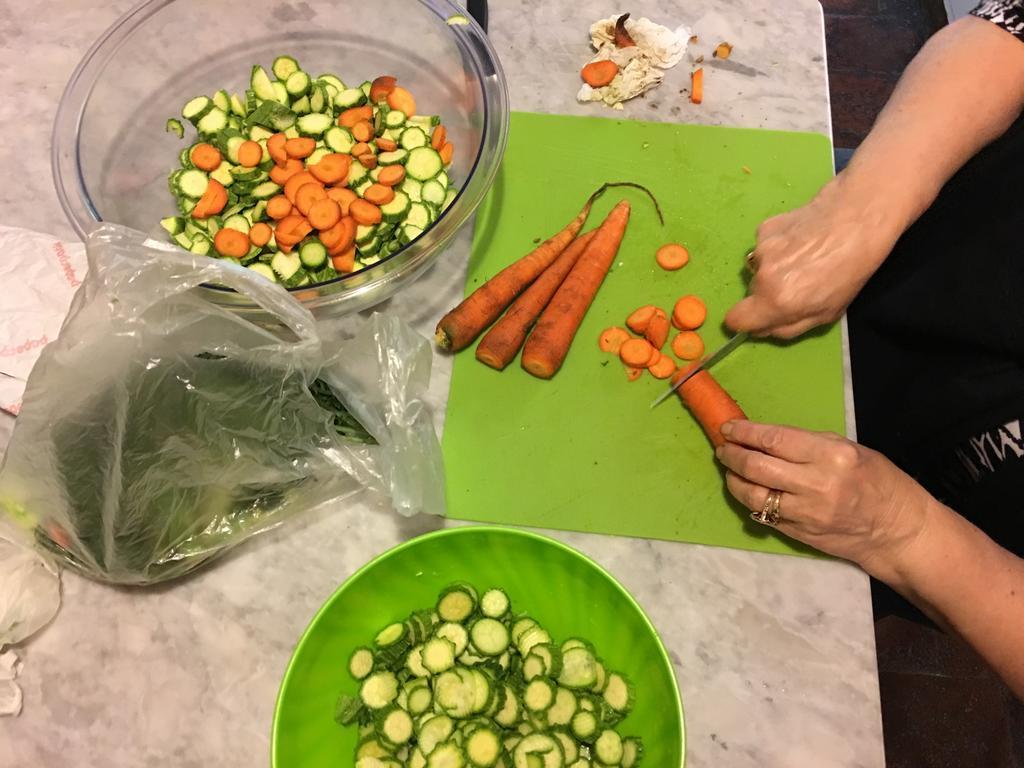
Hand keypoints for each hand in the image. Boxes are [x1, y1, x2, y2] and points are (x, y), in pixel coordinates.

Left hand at [714, 419, 928, 577]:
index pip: (774, 440)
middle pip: (757, 467)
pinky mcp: (799, 534)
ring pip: (753, 495)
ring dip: (734, 480)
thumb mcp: (850, 450)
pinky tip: (747, 490)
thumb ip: (809, 444)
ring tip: (730, 469)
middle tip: (723, 448)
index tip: (728, 427)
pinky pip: (763, 515)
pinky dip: (750, 501)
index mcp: (832, 455)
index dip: (745, 432)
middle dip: (732, 455)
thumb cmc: (879, 482)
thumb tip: (768, 439)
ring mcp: (806, 513)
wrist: (898, 531)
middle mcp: (816, 484)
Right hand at [725, 179, 900, 338]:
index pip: (736, 319)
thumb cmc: (850, 271)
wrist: (859, 216)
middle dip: (767, 292)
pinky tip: (802, 239)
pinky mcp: (765, 227)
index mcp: (776, 301)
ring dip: (773, 267)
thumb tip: (764, 328)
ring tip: (804, 256)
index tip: (762, 314)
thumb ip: (789, 327)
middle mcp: (762, 275)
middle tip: (799, 281)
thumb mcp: (827, 314)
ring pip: (759, 267)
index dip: (748, 320)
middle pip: (751, 292)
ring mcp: (761, 248)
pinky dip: (778, 246)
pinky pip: (764, 246)